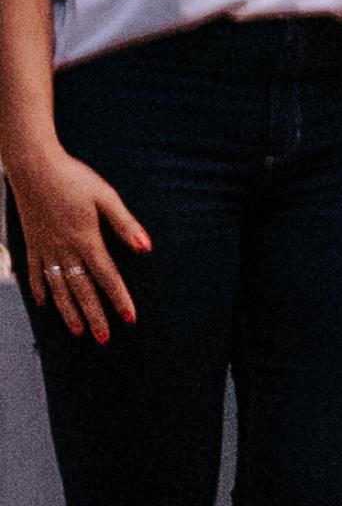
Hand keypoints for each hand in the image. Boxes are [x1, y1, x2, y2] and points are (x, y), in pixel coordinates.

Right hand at [14, 142, 148, 339]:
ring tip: (78, 331)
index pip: (107, 276)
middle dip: (94, 315)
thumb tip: (145, 248)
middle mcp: (64, 249)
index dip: (119, 299)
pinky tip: (43, 305)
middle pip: (82, 290)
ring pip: (58, 287)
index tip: (129, 318)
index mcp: (85, 239)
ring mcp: (45, 248)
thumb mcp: (106, 196)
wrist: (33, 166)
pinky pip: (35, 272)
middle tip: (103, 338)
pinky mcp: (31, 242)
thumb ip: (125, 224)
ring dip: (68, 311)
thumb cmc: (73, 178)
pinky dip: (40, 290)